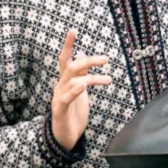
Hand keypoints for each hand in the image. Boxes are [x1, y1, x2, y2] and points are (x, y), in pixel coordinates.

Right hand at [51, 30, 111, 151]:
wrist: (65, 136)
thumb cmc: (73, 113)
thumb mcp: (80, 91)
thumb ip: (83, 76)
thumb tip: (89, 62)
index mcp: (65, 81)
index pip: (65, 59)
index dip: (68, 45)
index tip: (72, 31)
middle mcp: (60, 86)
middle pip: (72, 66)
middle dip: (89, 60)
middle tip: (106, 59)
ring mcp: (58, 97)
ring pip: (74, 80)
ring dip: (93, 78)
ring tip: (108, 79)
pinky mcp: (60, 109)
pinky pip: (66, 97)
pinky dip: (75, 90)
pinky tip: (83, 85)